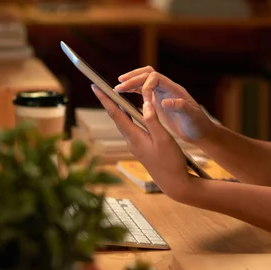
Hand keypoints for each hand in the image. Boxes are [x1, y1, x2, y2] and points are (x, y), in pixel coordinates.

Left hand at [91, 84, 191, 199]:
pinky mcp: (141, 147)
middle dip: (108, 101)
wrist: (175, 183)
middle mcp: (131, 140)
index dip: (105, 99)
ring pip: (123, 122)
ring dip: (118, 108)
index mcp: (134, 137)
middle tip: (101, 87)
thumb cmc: (171, 162)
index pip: (116, 114)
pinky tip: (131, 112)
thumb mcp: (164, 139)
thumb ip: (153, 120)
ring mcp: (136, 145)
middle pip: (116, 117)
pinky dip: (128, 116)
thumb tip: (144, 103)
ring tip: (113, 95)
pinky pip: (131, 127)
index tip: (95, 86)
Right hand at [114, 66, 215, 142]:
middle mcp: (167, 88)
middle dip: (133, 79)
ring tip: (118, 89)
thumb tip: (166, 101)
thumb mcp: (192, 117)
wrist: (201, 131)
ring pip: (144, 81)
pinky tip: (124, 95)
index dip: (144, 84)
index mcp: (174, 90)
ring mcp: (162, 94)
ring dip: (131, 82)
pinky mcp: (158, 101)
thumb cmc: (198, 124)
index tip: (138, 96)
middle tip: (119, 86)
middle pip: (147, 75)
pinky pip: (144, 90)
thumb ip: (181, 107)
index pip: (155, 77)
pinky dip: (133, 90)